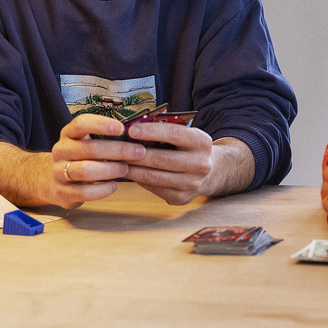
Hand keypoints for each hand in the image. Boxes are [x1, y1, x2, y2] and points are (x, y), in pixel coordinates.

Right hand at [35, 113, 144, 207]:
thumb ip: (105, 139)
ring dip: (110, 170)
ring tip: (125, 169)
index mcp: (68, 134)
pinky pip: (84, 192)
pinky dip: (102, 190)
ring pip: (86, 170)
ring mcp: (59, 172)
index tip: (122, 128)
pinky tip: (114, 185)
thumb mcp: (86, 143)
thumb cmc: (80, 159)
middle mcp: (61, 150)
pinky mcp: (62, 192)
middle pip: (90, 149)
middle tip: (138, 152)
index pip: (81, 123)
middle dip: (118, 150)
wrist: (53, 181)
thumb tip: (135, 136)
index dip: (101, 124)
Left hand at [119, 122, 242, 204]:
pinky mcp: (181, 198)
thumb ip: (164, 131)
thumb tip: (132, 131)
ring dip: (133, 169)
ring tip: (118, 161)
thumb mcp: (185, 134)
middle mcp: (201, 164)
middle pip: (162, 159)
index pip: (174, 134)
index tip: (130, 129)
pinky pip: (154, 188)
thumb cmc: (188, 148)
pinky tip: (130, 172)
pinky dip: (139, 180)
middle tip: (117, 149)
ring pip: (154, 177)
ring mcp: (192, 184)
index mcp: (202, 142)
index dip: (151, 131)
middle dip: (136, 154)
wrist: (210, 172)